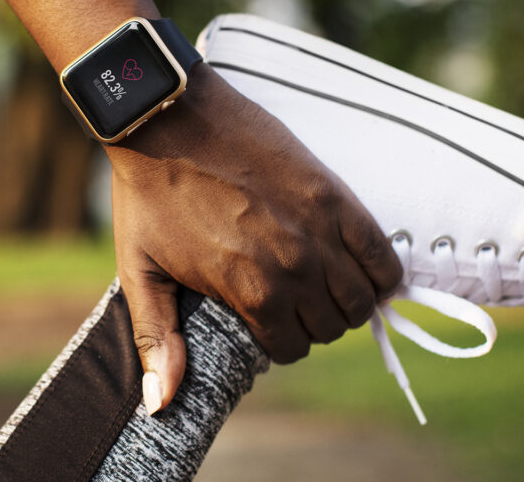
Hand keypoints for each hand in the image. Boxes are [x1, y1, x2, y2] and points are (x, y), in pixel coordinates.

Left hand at [106, 63, 402, 414]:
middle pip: (331, 327)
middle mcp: (294, 268)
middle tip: (289, 300)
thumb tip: (158, 404)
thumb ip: (157, 338)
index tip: (263, 320)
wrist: (168, 118)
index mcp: (250, 291)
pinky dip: (379, 272)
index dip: (278, 340)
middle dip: (311, 322)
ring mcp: (319, 231)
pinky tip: (357, 267)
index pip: (291, 348)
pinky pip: (383, 255)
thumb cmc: (150, 195)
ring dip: (346, 302)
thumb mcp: (140, 270)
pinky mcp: (335, 196)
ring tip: (320, 285)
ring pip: (361, 299)